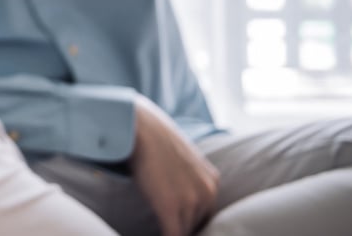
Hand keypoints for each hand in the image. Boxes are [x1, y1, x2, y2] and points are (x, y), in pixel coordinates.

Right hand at [130, 95, 219, 235]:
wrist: (139, 127)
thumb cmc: (153, 137)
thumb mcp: (181, 157)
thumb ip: (186, 177)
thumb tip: (175, 190)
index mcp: (211, 180)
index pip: (206, 212)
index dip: (190, 219)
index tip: (180, 222)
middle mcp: (207, 192)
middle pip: (197, 222)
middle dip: (183, 226)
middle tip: (169, 223)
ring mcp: (191, 200)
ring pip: (185, 230)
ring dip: (173, 229)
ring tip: (161, 227)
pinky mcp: (170, 207)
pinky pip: (173, 234)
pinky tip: (158, 233)